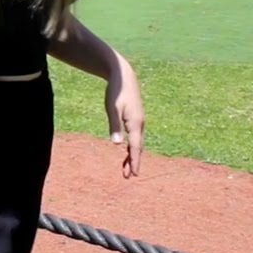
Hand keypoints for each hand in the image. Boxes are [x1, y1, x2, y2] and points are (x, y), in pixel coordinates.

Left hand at [105, 60, 144, 177]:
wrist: (124, 76)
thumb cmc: (116, 91)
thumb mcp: (112, 108)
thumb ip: (114, 126)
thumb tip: (116, 144)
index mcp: (135, 123)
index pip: (135, 147)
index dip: (134, 161)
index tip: (135, 174)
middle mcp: (140, 124)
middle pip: (137, 147)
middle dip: (134, 162)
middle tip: (129, 176)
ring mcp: (138, 122)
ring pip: (137, 143)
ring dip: (132, 156)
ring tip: (126, 169)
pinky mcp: (135, 119)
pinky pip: (135, 136)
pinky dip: (131, 146)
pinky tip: (126, 152)